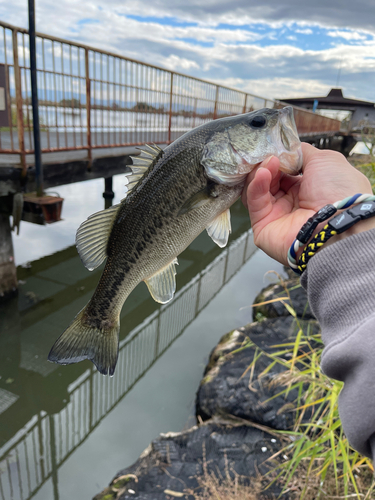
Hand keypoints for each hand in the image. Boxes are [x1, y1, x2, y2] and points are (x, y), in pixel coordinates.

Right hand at [241, 143, 372, 265]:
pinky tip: (263, 173)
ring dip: (261, 172)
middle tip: (269, 155)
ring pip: (258, 190)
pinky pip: (255, 203)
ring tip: (269, 163)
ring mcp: (276, 216)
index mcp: (308, 189)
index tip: (274, 149)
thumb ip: (303, 153)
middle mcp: (292, 203)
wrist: (337, 224)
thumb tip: (288, 149)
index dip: (278, 159)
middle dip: (267, 164)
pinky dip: (256, 186)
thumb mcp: (326, 160)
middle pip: (268, 179)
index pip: (284, 172)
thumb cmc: (339, 193)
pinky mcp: (263, 227)